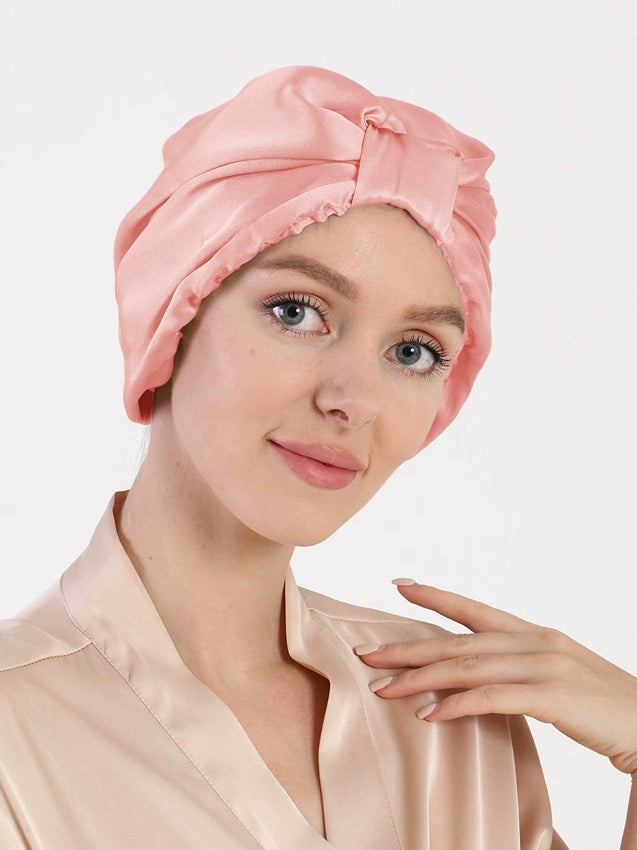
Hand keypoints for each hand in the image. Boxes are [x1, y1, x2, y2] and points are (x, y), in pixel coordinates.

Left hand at [354, 579, 636, 775]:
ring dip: (419, 679)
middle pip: (459, 642)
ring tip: (383, 687)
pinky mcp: (552, 695)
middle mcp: (536, 642)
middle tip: (368, 653)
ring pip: (467, 667)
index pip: (476, 609)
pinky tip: (428, 714)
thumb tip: (475, 678)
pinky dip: (457, 705)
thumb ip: (519, 670)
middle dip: (409, 648)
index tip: (400, 585)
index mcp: (536, 634)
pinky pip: (492, 698)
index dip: (437, 597)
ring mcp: (544, 665)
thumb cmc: (604, 707)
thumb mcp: (558, 677)